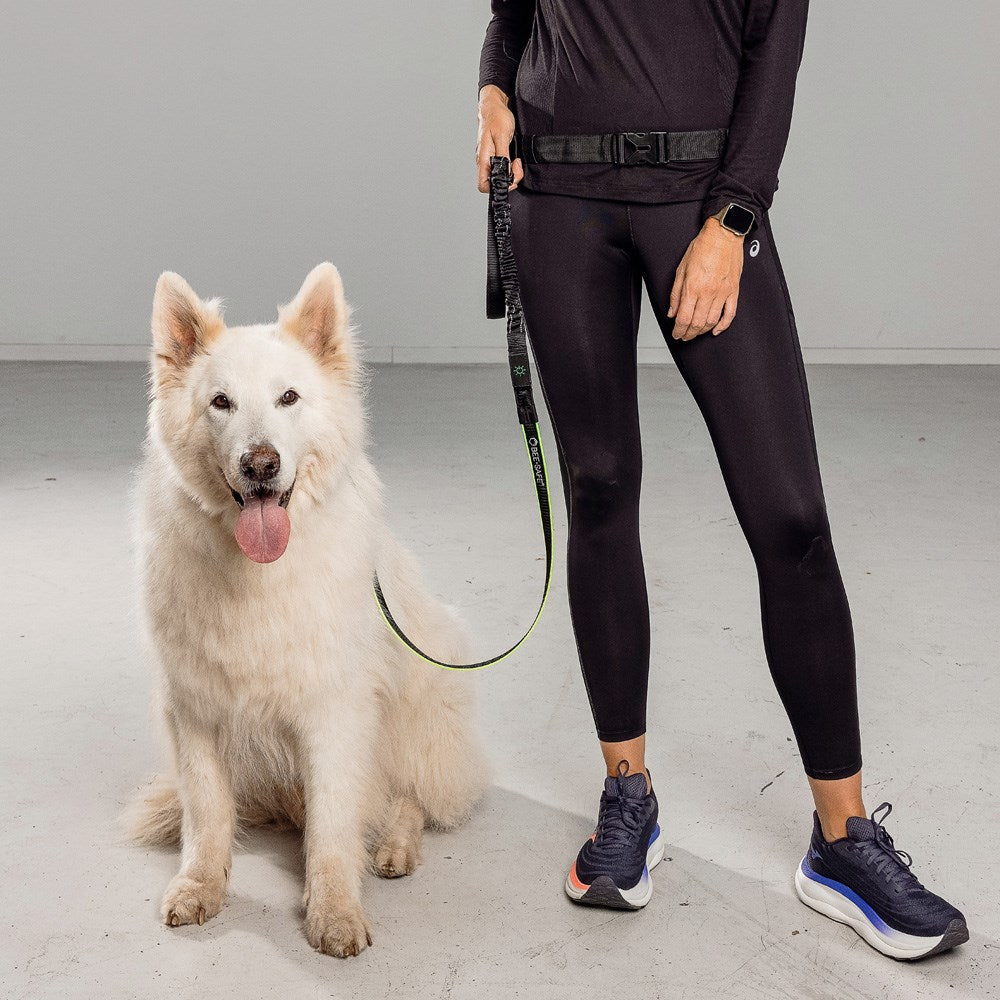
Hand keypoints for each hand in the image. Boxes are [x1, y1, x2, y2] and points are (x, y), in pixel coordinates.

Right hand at [477, 85, 523, 192]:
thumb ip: (503, 156)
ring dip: (510, 173)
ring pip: (498, 176)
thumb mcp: (502, 135)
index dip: (496, 187)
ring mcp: (488, 159)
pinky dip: (510, 167)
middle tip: (517, 167)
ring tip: (517, 162)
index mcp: (483, 158)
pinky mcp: (494, 155)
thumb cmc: (497, 117)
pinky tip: (514, 159)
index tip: (510, 178)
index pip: (483, 185)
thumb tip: (504, 172)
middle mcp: (484, 161)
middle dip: (508, 180)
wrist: (495, 105)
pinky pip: (501, 168)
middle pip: (493, 183)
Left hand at [667, 217, 744, 340]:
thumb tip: (672, 312)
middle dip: (688, 334)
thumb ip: (675, 293)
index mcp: (693, 287)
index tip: (676, 334)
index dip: (678, 330)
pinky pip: (730, 314)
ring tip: (695, 333)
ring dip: (702, 331)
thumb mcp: (681, 269)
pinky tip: (715, 330)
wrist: (724, 235)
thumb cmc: (702, 247)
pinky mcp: (733, 291)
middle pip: (697, 323)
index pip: (684, 318)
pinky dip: (722, 325)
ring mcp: (723, 292)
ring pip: (711, 321)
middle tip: (683, 336)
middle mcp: (708, 292)